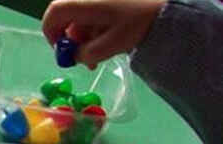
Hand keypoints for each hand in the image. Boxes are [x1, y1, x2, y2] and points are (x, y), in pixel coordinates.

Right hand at [43, 0, 165, 68]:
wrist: (172, 9)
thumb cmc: (139, 24)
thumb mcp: (110, 45)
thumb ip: (85, 54)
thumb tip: (75, 55)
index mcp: (86, 2)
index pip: (54, 14)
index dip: (51, 33)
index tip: (61, 50)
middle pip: (68, 16)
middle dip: (71, 38)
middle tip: (83, 57)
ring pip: (82, 16)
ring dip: (86, 36)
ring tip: (100, 54)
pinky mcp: (112, 1)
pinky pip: (96, 12)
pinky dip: (97, 27)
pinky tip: (109, 40)